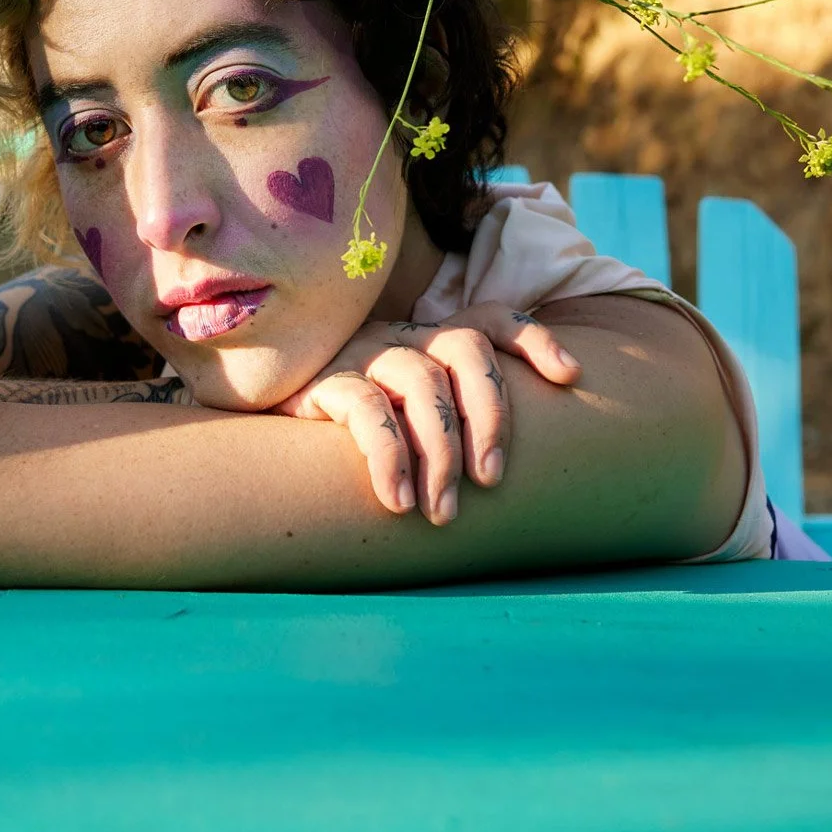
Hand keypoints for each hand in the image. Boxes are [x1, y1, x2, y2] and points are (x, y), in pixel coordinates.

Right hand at [272, 303, 580, 525]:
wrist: (262, 419)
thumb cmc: (353, 425)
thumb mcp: (409, 414)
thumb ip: (453, 422)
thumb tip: (506, 476)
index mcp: (432, 339)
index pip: (490, 318)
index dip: (533, 338)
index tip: (568, 376)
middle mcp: (404, 337)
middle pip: (466, 349)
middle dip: (490, 415)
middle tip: (491, 482)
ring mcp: (365, 354)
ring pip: (422, 381)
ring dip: (441, 450)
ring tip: (443, 513)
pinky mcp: (323, 382)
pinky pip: (365, 410)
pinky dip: (388, 456)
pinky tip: (398, 501)